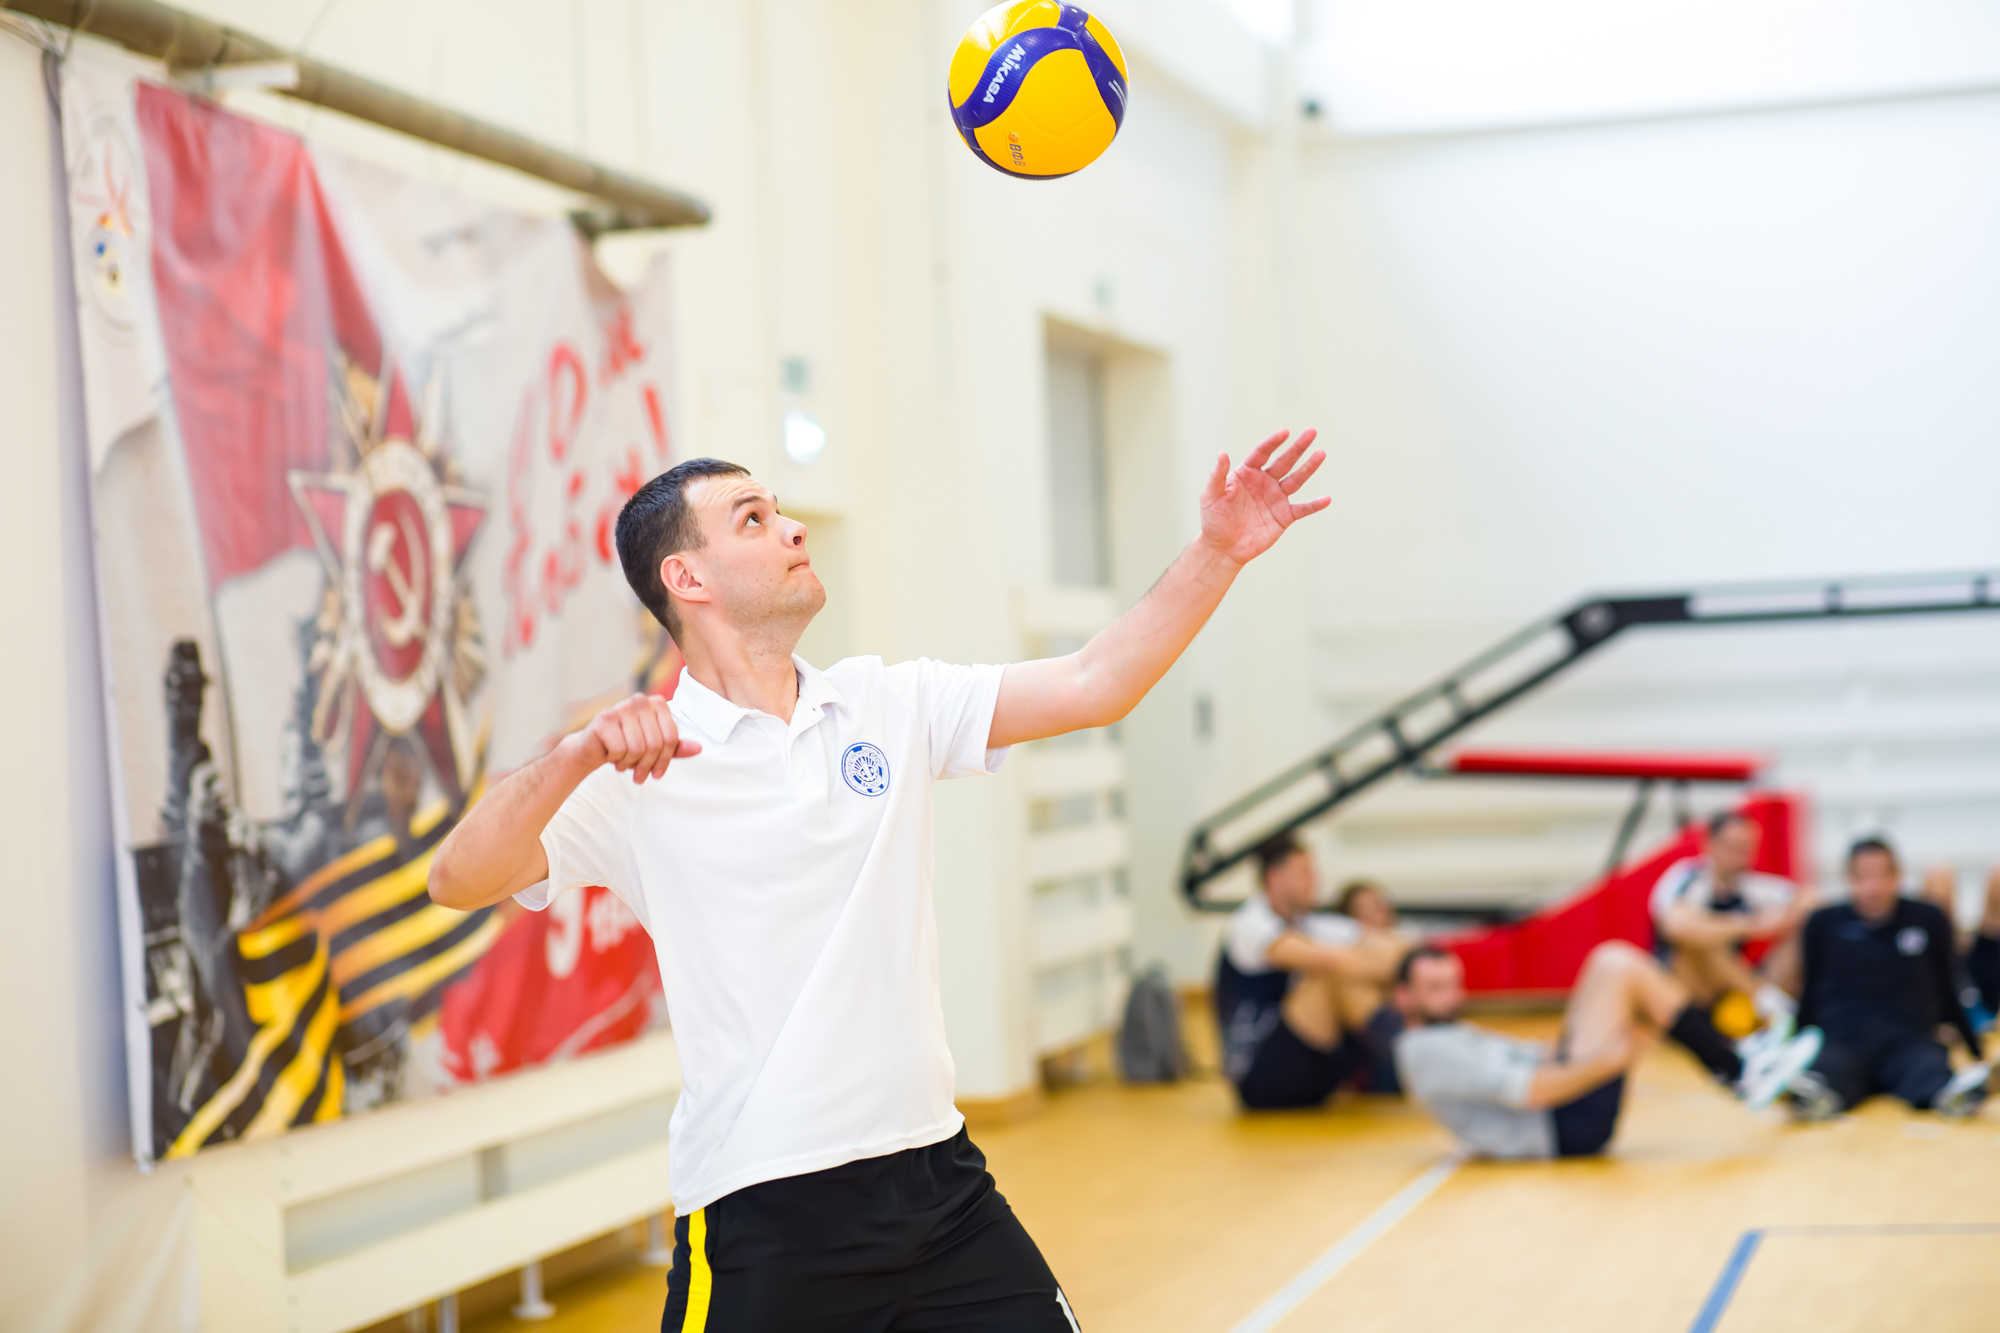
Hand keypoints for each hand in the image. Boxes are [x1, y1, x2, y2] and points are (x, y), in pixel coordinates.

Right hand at [567, 693, 700, 783]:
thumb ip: (675, 747)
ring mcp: (621, 707)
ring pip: (638, 748)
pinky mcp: (604, 718)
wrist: (593, 748)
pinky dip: (615, 757)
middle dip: (646, 765)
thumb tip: (698, 748)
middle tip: (638, 775)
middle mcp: (640, 700)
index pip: (671, 738)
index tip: (657, 774)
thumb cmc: (626, 747)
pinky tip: (610, 754)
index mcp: (657, 703)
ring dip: (630, 762)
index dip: (665, 760)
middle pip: (656, 744)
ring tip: (623, 761)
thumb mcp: (654, 749)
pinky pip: (620, 748)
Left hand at [1197, 429, 1330, 565]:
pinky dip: (1314, 505)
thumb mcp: (1211, 495)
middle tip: (1311, 432)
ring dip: (1309, 468)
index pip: (1262, 453)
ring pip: (1295, 480)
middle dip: (1297, 447)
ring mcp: (1276, 498)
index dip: (1273, 442)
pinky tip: (1326, 499)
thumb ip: (1217, 475)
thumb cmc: (1213, 519)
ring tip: (1320, 454)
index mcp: (1247, 473)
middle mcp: (1264, 482)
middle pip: (1284, 461)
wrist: (1223, 547)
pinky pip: (1302, 509)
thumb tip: (1222, 453)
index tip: (1284, 432)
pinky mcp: (1283, 516)